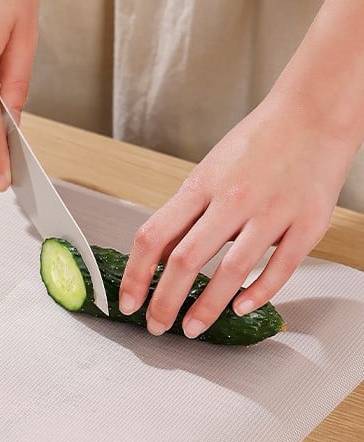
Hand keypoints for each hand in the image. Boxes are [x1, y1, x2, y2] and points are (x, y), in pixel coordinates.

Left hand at [117, 90, 353, 337]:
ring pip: (230, 271)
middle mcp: (232, 200)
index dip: (136, 274)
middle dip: (164, 301)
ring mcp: (271, 213)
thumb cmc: (256, 142)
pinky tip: (241, 308)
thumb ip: (186, 213)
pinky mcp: (307, 224)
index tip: (127, 300)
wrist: (313, 113)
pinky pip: (280, 268)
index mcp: (201, 185)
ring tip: (191, 328)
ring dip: (206, 307)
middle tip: (156, 325)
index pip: (154, 236)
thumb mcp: (208, 170)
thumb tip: (160, 256)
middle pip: (186, 261)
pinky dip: (258, 293)